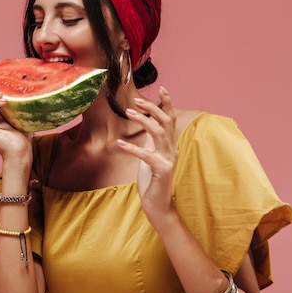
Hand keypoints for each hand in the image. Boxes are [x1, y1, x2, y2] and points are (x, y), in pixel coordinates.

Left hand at [117, 86, 177, 221]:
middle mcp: (172, 149)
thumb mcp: (151, 156)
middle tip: (136, 101)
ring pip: (159, 133)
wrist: (158, 205)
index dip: (167, 103)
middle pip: (166, 121)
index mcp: (169, 145)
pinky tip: (120, 143)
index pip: (171, 119)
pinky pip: (146, 155)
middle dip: (153, 108)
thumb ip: (152, 142)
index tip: (161, 88)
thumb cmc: (152, 180)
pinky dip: (132, 148)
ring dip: (143, 121)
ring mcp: (168, 160)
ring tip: (128, 113)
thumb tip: (148, 125)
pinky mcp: (161, 170)